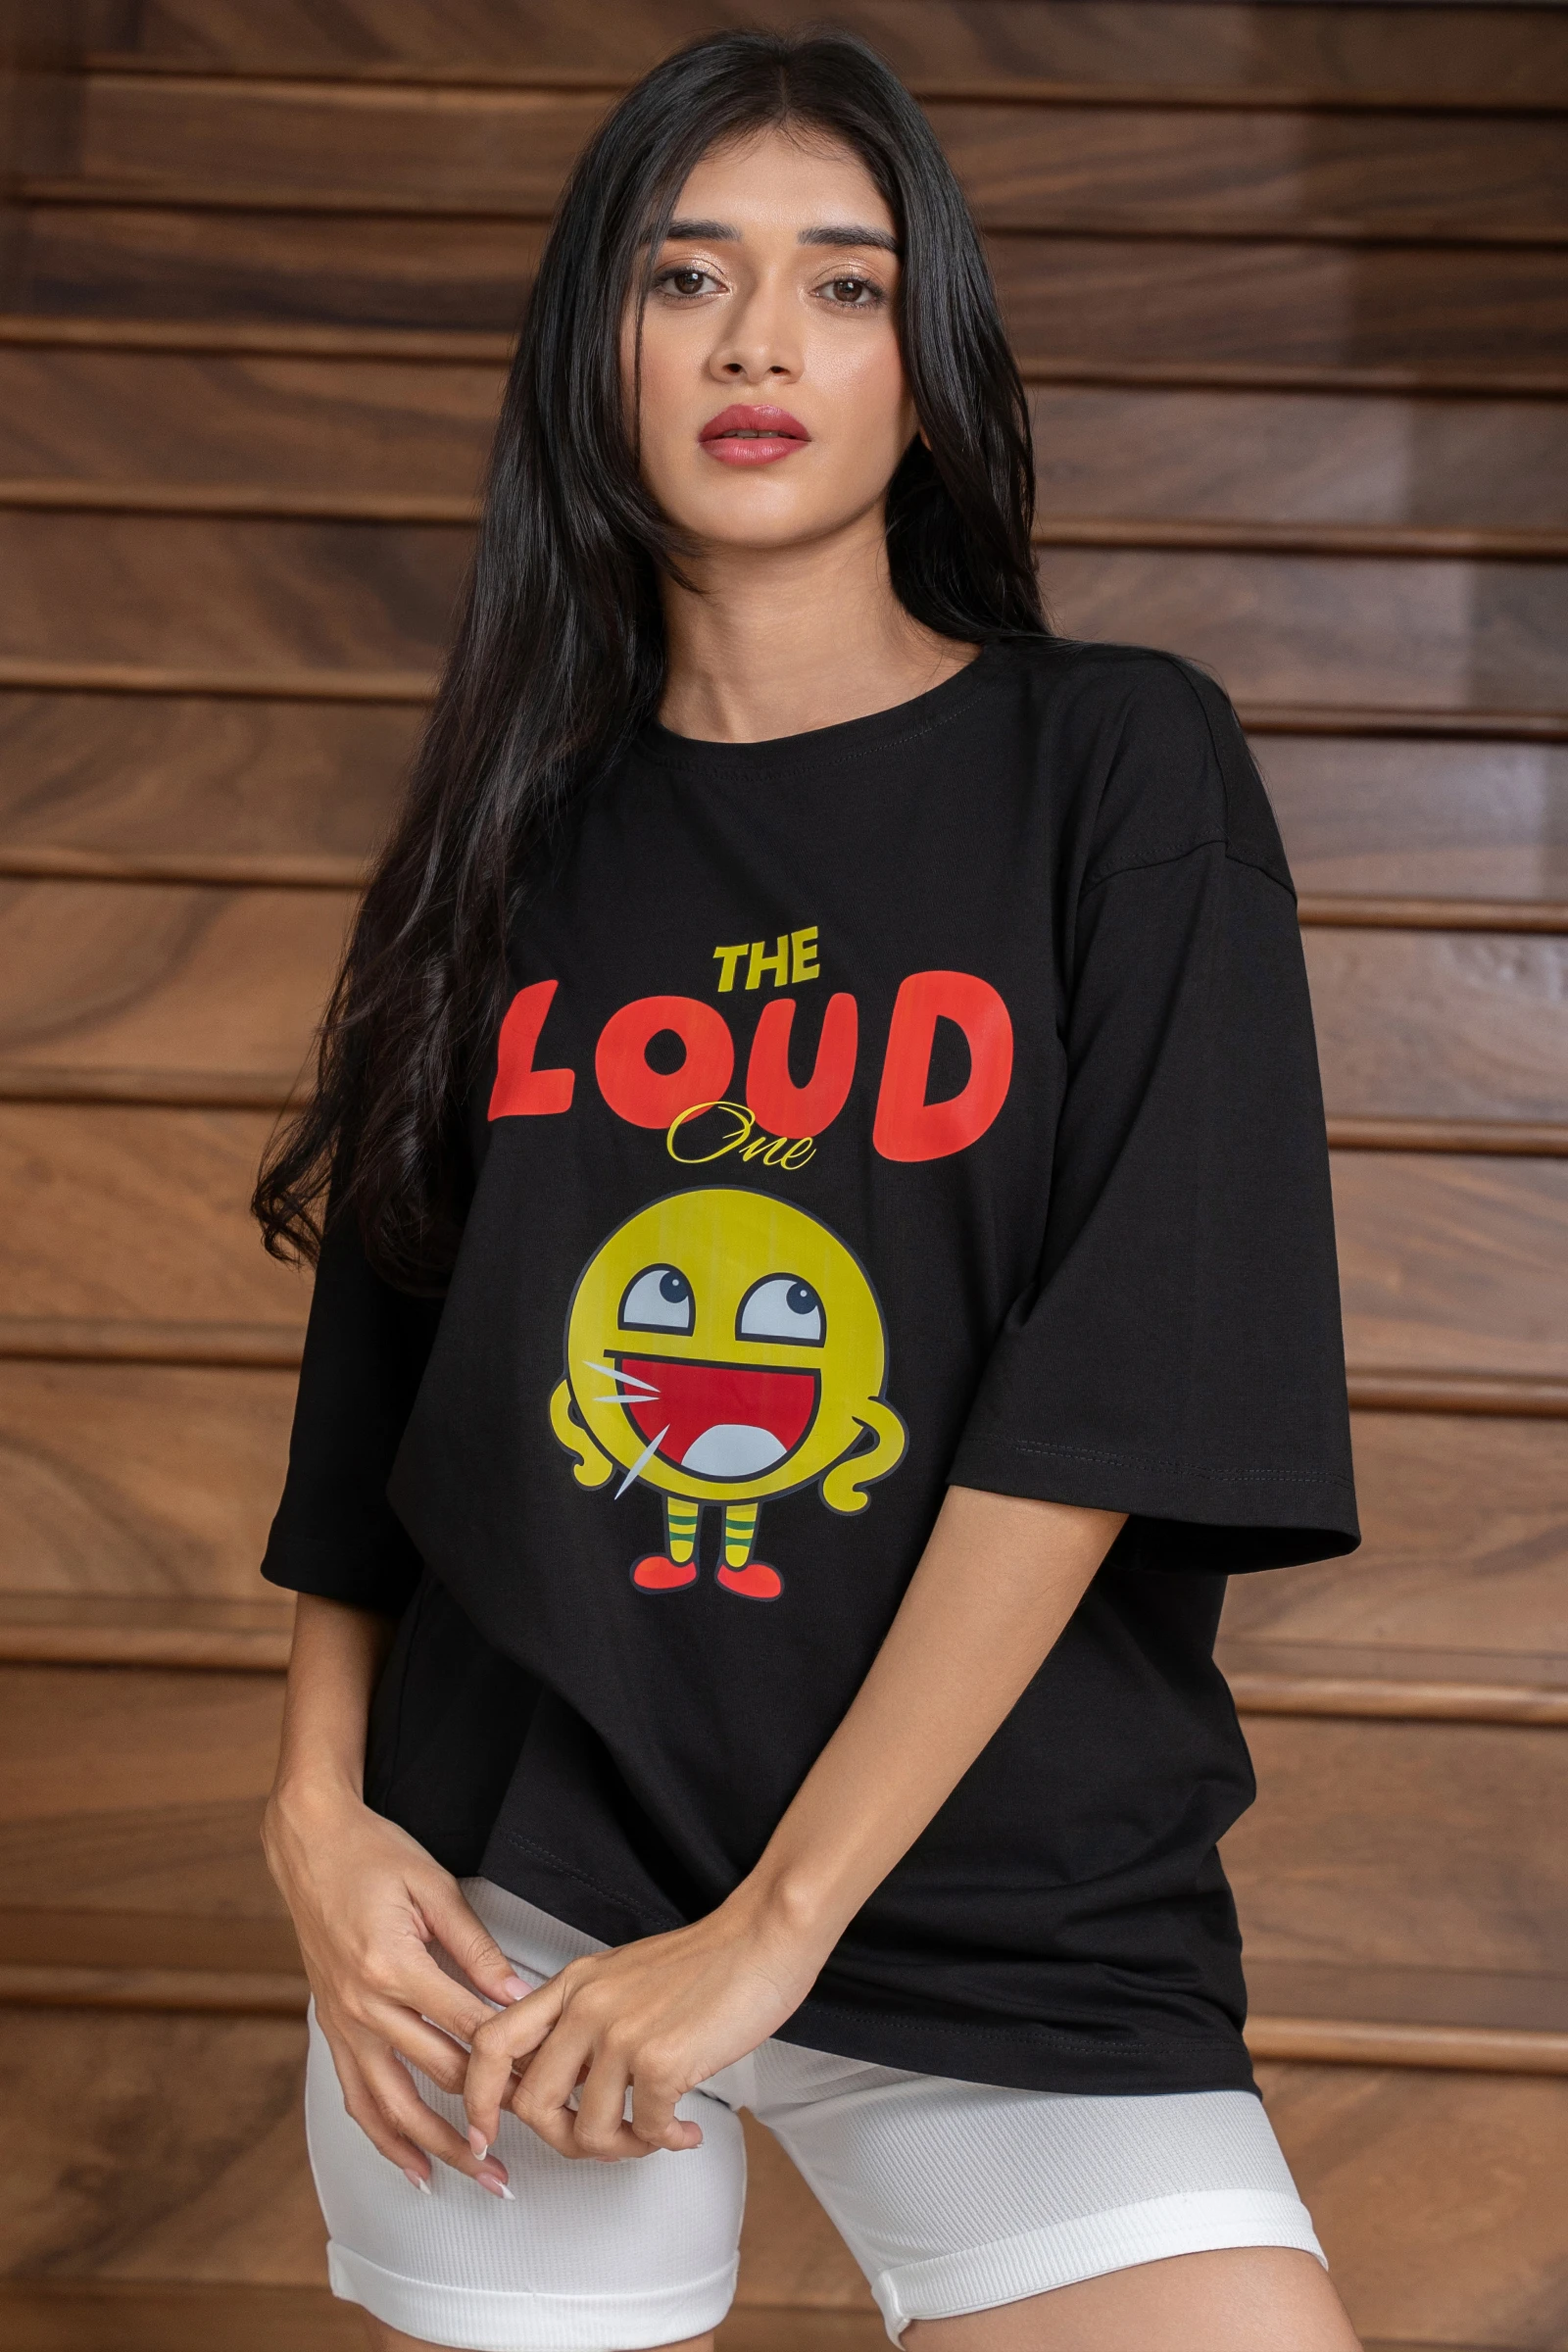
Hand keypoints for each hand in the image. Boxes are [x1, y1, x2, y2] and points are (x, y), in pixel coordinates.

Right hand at [262, 1775, 523, 2195]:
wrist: (309, 1843)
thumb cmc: (373, 1854)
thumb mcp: (435, 1887)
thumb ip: (477, 1948)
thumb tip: (518, 1996)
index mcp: (394, 1966)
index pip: (469, 2029)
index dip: (513, 2058)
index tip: (549, 2079)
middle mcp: (364, 2005)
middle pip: (438, 2078)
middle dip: (487, 2116)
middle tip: (533, 2143)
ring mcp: (343, 2022)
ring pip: (392, 2106)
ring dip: (438, 2148)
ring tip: (480, 2177)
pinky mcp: (332, 2027)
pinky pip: (357, 2099)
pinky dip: (384, 2139)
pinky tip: (413, 2166)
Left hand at [463, 1888, 824, 2163]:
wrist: (764, 1936)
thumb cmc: (706, 1960)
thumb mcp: (624, 1978)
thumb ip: (587, 2020)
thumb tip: (568, 2085)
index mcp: (572, 1985)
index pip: (492, 2043)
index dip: (478, 2099)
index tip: (487, 2134)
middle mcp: (586, 2007)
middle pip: (533, 2105)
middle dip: (564, 2141)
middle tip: (605, 2140)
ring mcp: (621, 2033)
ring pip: (587, 2131)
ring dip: (623, 2149)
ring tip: (655, 2134)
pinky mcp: (661, 2060)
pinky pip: (645, 2131)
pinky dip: (666, 2142)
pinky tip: (686, 2129)